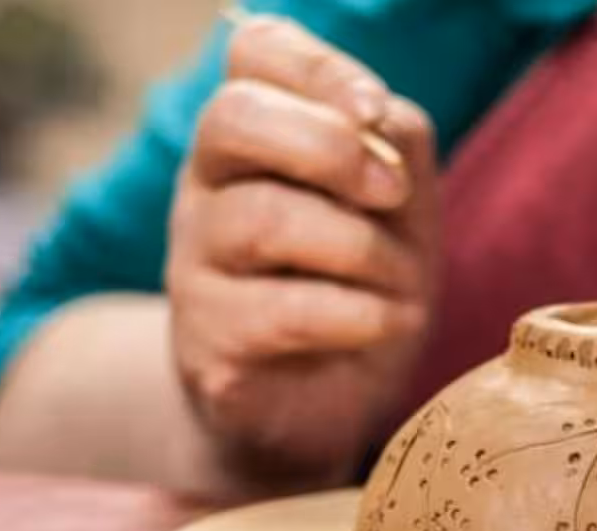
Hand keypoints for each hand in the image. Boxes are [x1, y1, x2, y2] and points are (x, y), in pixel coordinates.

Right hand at [168, 12, 439, 482]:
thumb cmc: (362, 290)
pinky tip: (384, 324)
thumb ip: (395, 149)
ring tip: (402, 285)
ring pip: (261, 218)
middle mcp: (208, 188)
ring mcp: (194, 265)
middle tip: (390, 194)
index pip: (254, 53)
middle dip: (330, 147)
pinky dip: (354, 314)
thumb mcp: (399, 210)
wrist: (321, 411)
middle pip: (233, 119)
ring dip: (359, 248)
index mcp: (255, 136)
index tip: (374, 110)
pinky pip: (277, 310)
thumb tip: (376, 125)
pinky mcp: (205, 343)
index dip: (318, 69)